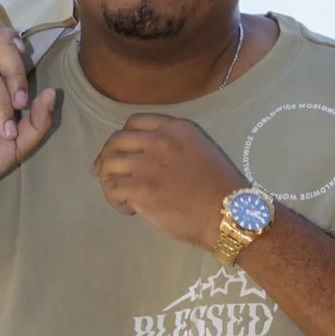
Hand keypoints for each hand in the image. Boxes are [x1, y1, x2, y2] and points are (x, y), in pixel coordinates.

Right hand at [0, 29, 58, 215]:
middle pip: (0, 52)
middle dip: (17, 75)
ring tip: (3, 134)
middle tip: (22, 104)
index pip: (4, 50)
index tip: (25, 53)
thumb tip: (52, 92)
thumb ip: (38, 122)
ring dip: (2, 107)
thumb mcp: (19, 145)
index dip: (14, 44)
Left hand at [92, 113, 243, 249]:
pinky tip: (129, 210)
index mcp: (175, 128)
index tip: (119, 152)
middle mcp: (158, 141)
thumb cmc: (221, 188)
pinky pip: (112, 189)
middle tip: (104, 175)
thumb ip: (174, 146)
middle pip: (115, 141)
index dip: (122, 138)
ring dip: (109, 182)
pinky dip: (114, 200)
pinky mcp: (141, 189)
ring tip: (121, 197)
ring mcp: (147, 165)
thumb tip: (147, 159)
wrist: (230, 214)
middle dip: (106, 158)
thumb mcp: (201, 150)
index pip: (134, 122)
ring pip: (108, 165)